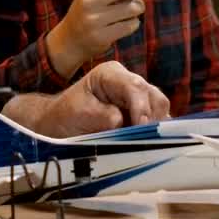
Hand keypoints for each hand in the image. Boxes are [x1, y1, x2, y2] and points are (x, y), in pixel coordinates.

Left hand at [26, 61, 170, 137]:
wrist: (59, 125)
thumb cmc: (66, 115)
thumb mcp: (80, 113)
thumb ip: (103, 116)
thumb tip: (123, 122)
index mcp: (111, 74)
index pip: (135, 87)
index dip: (141, 107)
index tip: (141, 127)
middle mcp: (128, 82)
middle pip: (154, 96)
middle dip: (152, 118)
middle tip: (145, 140)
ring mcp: (137, 97)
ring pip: (159, 109)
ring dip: (155, 127)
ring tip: (144, 143)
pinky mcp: (140, 113)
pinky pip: (157, 121)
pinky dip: (155, 133)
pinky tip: (148, 144)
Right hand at [46, 0, 159, 78]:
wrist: (70, 40)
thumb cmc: (91, 10)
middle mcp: (90, 0)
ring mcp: (94, 19)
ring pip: (133, 8)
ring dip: (139, 7)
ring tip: (131, 10)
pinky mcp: (101, 36)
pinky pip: (131, 25)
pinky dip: (134, 23)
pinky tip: (124, 24)